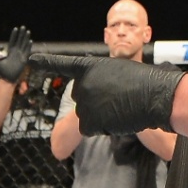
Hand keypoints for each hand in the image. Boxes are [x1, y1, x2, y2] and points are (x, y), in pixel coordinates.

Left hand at [0, 26, 32, 82]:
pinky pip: (27, 51)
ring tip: (28, 31)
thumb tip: (1, 45)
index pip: (12, 41)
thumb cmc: (2, 70)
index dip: (14, 35)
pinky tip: (30, 41)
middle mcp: (15, 52)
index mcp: (9, 51)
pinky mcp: (23, 59)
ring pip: (23, 44)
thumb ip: (0, 52)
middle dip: (21, 34)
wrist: (7, 78)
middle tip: (23, 27)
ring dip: (25, 38)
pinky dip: (28, 46)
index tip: (15, 28)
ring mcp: (20, 55)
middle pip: (19, 41)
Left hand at [27, 53, 180, 136]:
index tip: (32, 59)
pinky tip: (117, 119)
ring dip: (101, 116)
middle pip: (80, 98)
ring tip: (121, 108)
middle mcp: (83, 83)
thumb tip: (88, 95)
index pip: (64, 64)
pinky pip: (89, 128)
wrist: (155, 96)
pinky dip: (102, 127)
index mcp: (90, 67)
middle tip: (118, 98)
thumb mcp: (118, 72)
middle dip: (95, 102)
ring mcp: (85, 101)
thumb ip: (99, 80)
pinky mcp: (89, 119)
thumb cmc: (144, 83)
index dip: (47, 62)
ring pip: (86, 116)